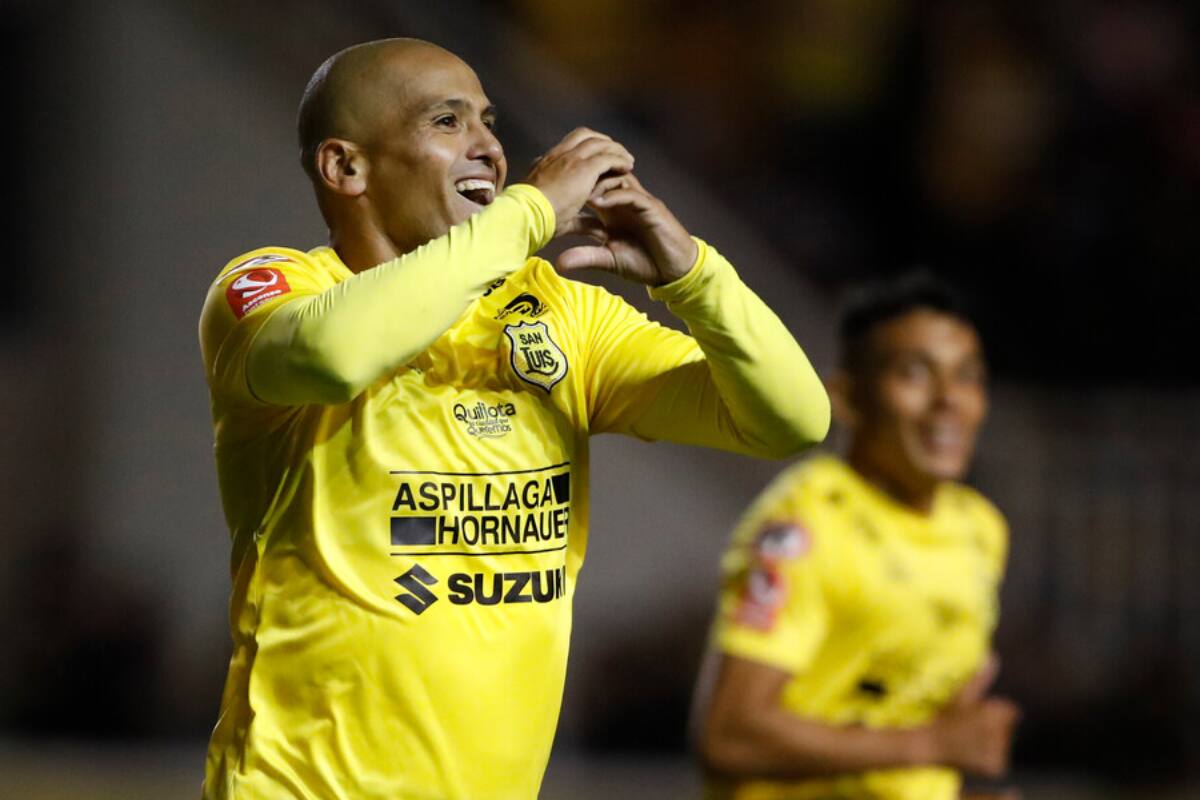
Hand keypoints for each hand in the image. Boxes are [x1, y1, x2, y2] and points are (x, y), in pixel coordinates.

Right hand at [524, 128, 633, 237]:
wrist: (525, 216)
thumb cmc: (533, 220)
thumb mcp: (558, 216)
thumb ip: (580, 221)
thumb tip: (598, 230)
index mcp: (545, 163)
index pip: (568, 145)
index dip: (585, 148)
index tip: (598, 158)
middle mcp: (557, 155)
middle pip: (584, 135)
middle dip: (602, 142)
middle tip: (616, 153)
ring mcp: (570, 159)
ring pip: (598, 143)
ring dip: (615, 149)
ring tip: (627, 160)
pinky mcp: (584, 168)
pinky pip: (607, 156)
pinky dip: (619, 159)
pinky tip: (628, 166)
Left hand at [555, 173, 698, 286]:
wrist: (673, 269)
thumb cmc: (643, 263)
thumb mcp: (608, 260)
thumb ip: (585, 257)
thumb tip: (558, 263)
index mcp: (611, 210)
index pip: (588, 192)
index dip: (571, 192)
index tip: (550, 197)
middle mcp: (623, 201)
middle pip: (602, 178)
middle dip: (583, 178)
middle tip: (561, 183)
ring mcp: (638, 202)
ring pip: (616, 180)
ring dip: (598, 183)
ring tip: (579, 191)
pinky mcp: (651, 208)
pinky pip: (633, 195)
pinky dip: (616, 196)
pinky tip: (600, 202)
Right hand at [925, 657, 1019, 777]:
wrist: (930, 745)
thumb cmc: (945, 717)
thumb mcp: (962, 697)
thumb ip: (980, 679)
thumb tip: (993, 656)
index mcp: (997, 713)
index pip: (1011, 712)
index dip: (993, 712)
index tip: (975, 715)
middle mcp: (1000, 733)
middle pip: (1007, 729)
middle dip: (993, 728)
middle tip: (969, 729)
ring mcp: (998, 752)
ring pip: (1002, 745)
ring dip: (990, 744)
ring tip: (968, 741)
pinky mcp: (995, 768)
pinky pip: (998, 763)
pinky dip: (987, 761)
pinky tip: (971, 755)